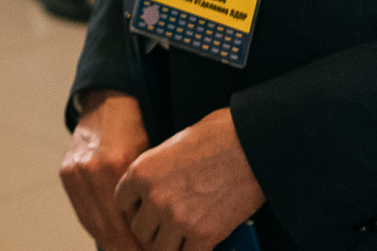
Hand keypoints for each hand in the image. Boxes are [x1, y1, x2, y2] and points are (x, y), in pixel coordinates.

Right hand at [61, 90, 150, 250]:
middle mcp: (92, 169)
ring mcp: (76, 171)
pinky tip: (111, 237)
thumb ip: (148, 195)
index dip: (139, 246)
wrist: (108, 102)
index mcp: (118, 165)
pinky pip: (82, 211)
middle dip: (126, 249)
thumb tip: (156, 233)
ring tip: (128, 250)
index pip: (126, 224)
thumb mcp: (150, 159)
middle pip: (108, 230)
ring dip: (111, 242)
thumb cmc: (138, 130)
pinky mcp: (66, 172)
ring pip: (93, 224)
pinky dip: (97, 227)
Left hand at [114, 108, 264, 249]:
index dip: (136, 208)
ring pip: (159, 249)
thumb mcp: (173, 146)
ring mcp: (177, 218)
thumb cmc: (218, 136)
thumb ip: (156, 172)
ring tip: (184, 235)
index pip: (122, 203)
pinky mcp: (203, 234)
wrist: (253, 143)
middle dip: (153, 230)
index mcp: (141, 171)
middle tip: (168, 225)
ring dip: (171, 244)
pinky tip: (202, 240)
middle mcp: (154, 197)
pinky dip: (194, 250)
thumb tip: (152, 194)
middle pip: (139, 231)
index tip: (147, 210)